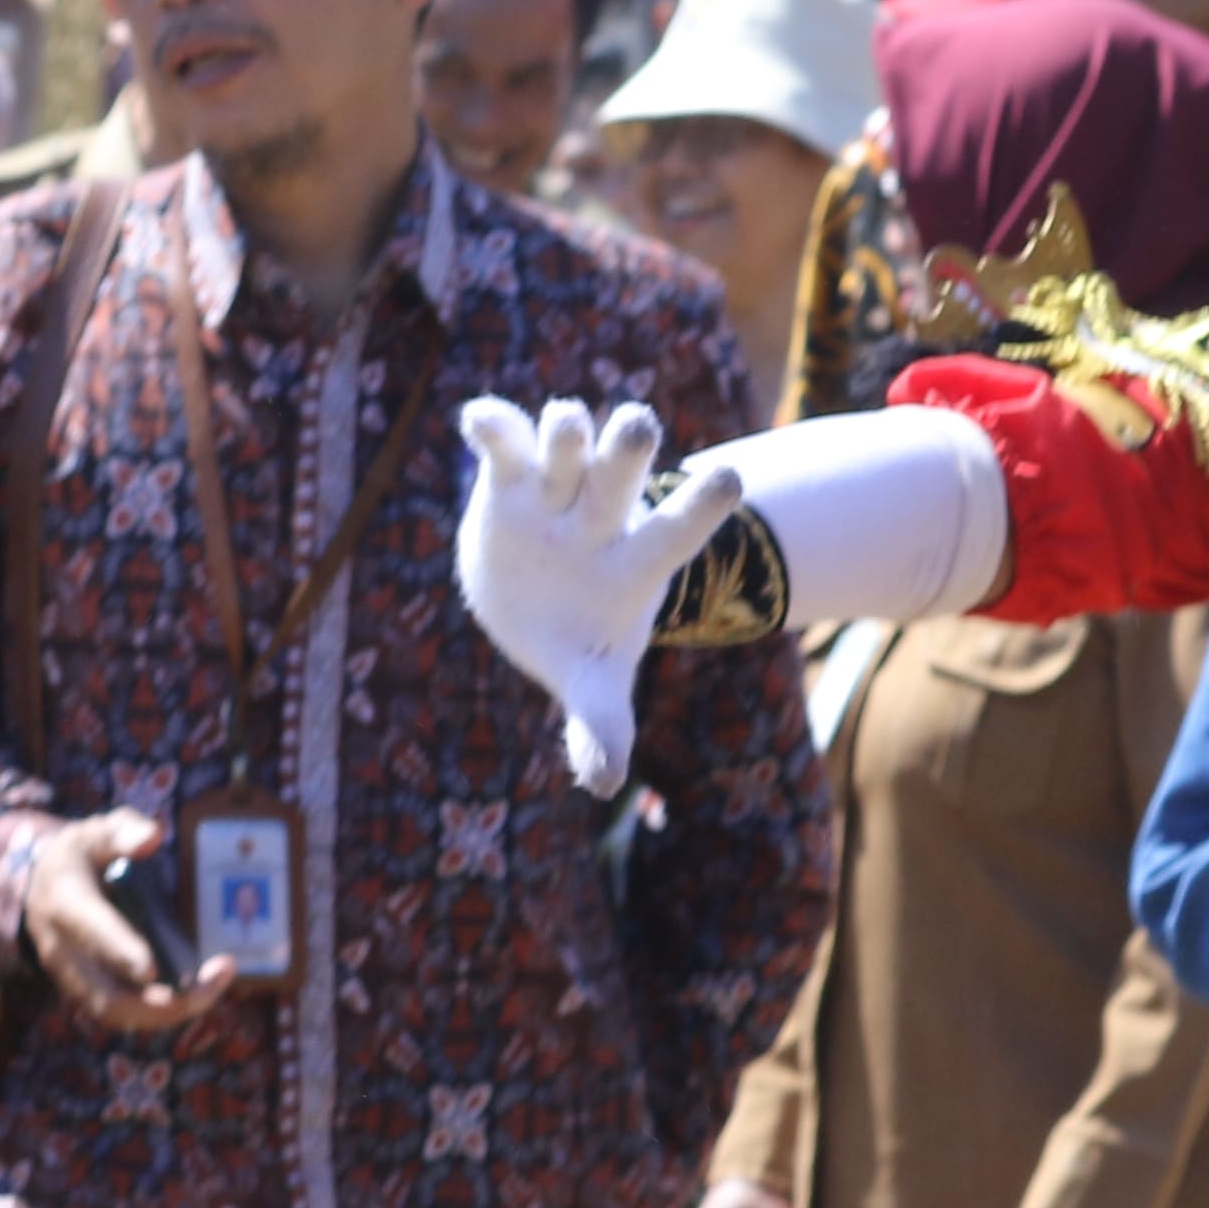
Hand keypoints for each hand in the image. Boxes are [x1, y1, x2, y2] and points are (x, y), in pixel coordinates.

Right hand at [19, 810, 235, 1034]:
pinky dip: (162, 1010)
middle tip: (207, 986)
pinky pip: (125, 1013)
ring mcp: (74, 979)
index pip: (93, 933)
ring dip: (168, 1010)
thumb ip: (124, 831)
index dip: (121, 952)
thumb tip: (152, 838)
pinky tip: (199, 991)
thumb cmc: (78, 857)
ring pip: (118, 1013)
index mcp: (65, 904)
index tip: (152, 969)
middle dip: (159, 1002)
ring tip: (214, 986)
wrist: (41, 888)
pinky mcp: (87, 993)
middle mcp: (64, 952)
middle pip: (107, 996)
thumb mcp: (95, 832)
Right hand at [452, 396, 752, 793]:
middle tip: (638, 432)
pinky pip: (504, 437)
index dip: (702, 505)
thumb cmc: (579, 641)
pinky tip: (478, 422)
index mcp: (636, 559)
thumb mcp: (592, 683)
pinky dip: (491, 423)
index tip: (730, 482)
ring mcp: (555, 489)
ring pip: (571, 435)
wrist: (533, 603)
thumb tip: (606, 785)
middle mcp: (601, 513)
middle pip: (627, 464)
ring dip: (569, 427)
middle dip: (631, 444)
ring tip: (564, 428)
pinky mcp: (507, 476)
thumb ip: (600, 726)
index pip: (680, 528)